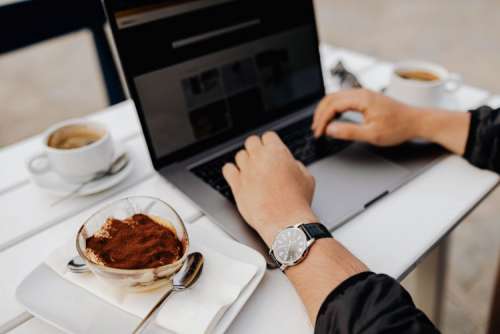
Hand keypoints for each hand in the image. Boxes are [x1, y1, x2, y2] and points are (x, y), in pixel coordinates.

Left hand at [222, 132, 316, 246]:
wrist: (285, 221)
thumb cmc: (297, 202)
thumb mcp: (307, 178)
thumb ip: (296, 165)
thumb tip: (291, 164)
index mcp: (277, 152)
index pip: (268, 136)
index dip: (270, 144)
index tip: (271, 151)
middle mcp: (259, 158)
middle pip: (251, 142)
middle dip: (256, 149)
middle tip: (261, 159)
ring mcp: (246, 170)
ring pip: (240, 155)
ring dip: (245, 161)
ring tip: (252, 171)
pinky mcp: (236, 184)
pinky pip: (227, 169)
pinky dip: (232, 171)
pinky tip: (238, 176)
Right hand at [312, 89, 419, 145]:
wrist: (416, 121)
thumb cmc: (399, 127)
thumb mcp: (372, 135)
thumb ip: (349, 132)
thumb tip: (330, 129)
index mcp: (362, 99)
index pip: (332, 105)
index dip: (322, 120)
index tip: (319, 133)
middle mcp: (361, 93)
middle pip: (331, 98)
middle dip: (320, 114)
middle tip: (316, 129)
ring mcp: (364, 94)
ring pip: (336, 97)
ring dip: (326, 110)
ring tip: (321, 125)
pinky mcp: (366, 98)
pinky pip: (344, 99)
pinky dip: (334, 108)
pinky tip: (333, 118)